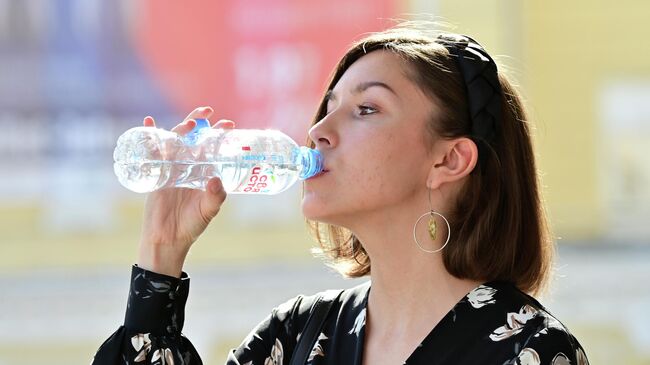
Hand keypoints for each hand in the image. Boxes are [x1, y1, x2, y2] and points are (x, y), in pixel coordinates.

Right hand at [137, 106, 235, 276]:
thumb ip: (215, 197)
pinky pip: (151, 152)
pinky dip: (149, 136)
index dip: (219, 135)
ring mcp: (171, 169)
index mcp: (204, 173)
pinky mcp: (155, 173)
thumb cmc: (192, 225)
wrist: (168, 239)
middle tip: (208, 111)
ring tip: (189, 121)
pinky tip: (148, 123)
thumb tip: (216, 179)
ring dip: (180, 128)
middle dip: (199, 122)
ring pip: (174, 141)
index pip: (212, 148)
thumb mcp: (208, 211)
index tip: (229, 124)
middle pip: (193, 138)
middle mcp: (188, 167)